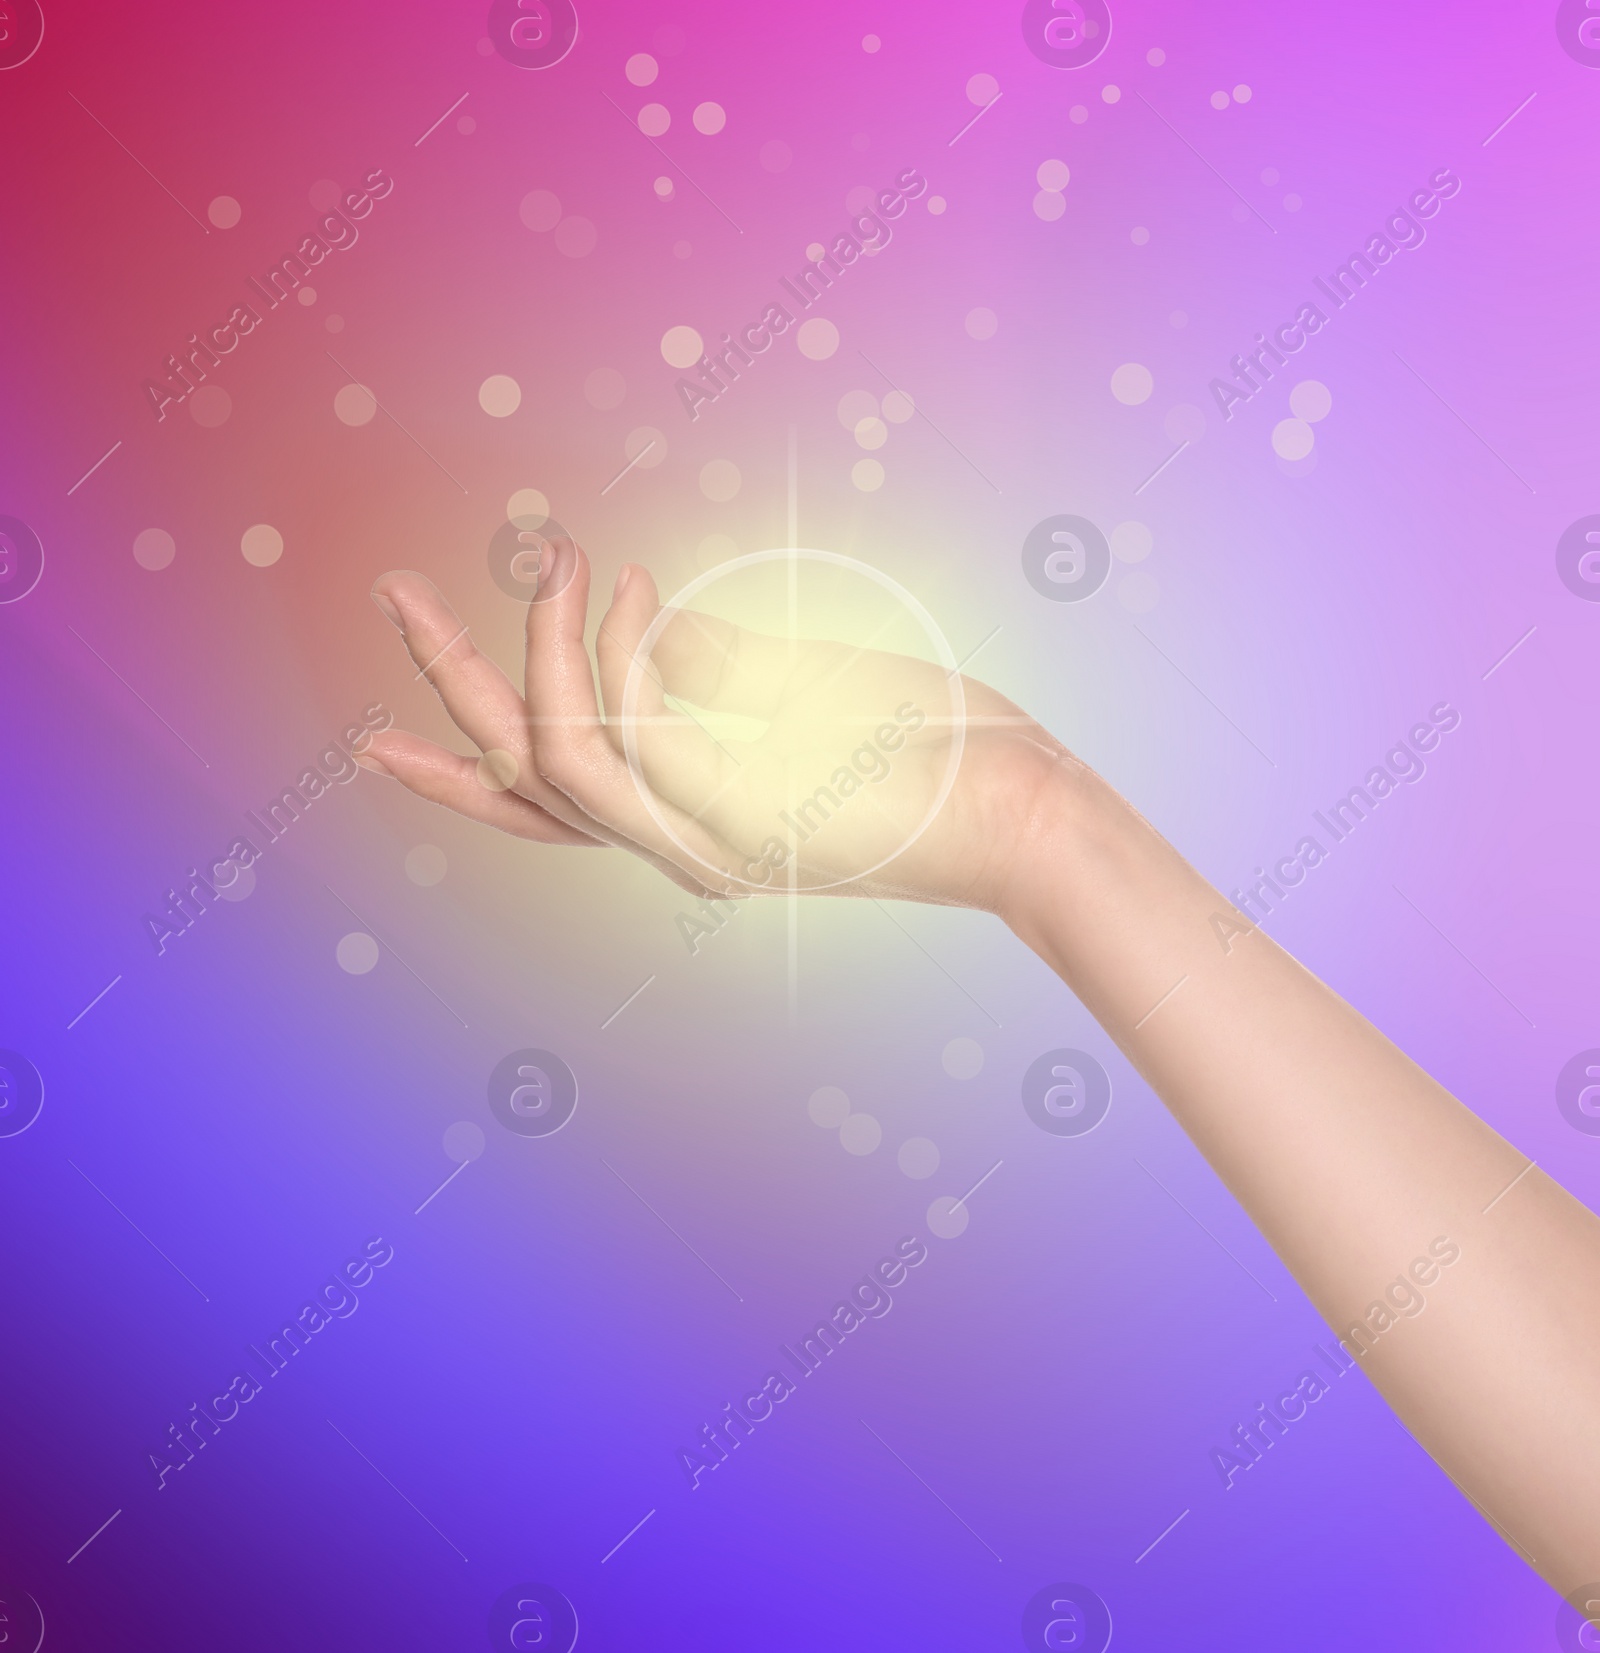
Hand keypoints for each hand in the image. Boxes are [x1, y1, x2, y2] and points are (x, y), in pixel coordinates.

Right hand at [365, 538, 1071, 910]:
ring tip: (546, 553)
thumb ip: (718, 669)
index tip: (381, 741)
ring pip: (558, 752)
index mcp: (687, 823)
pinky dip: (616, 645)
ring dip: (534, 645)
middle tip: (393, 591)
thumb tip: (645, 620)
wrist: (1024, 817)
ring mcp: (706, 838)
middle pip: (520, 774)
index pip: (545, 805)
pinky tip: (626, 581)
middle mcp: (678, 846)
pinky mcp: (745, 813)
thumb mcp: (808, 697)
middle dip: (447, 679)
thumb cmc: (928, 754)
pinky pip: (637, 725)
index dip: (454, 773)